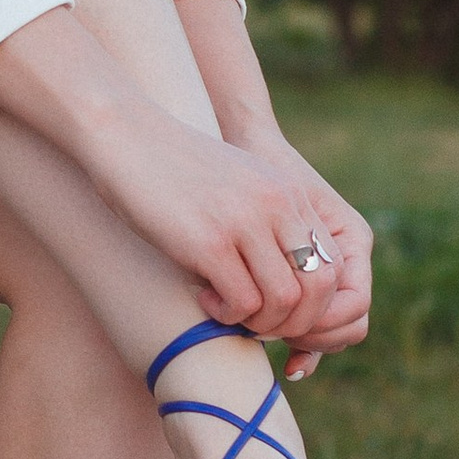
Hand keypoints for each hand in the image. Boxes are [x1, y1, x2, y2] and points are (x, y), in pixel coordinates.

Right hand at [83, 101, 373, 363]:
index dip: (312, 303)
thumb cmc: (174, 168)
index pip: (333, 266)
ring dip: (259, 322)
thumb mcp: (238, 185)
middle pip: (320, 289)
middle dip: (294, 322)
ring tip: (229, 310)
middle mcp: (277, 206)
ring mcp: (245, 223)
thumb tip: (282, 282)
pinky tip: (205, 297)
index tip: (278, 308)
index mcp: (289, 193)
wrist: (124, 135)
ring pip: (284, 302)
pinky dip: (227, 315)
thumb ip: (267, 221)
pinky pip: (243, 303)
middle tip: (259, 322)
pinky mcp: (210, 242)